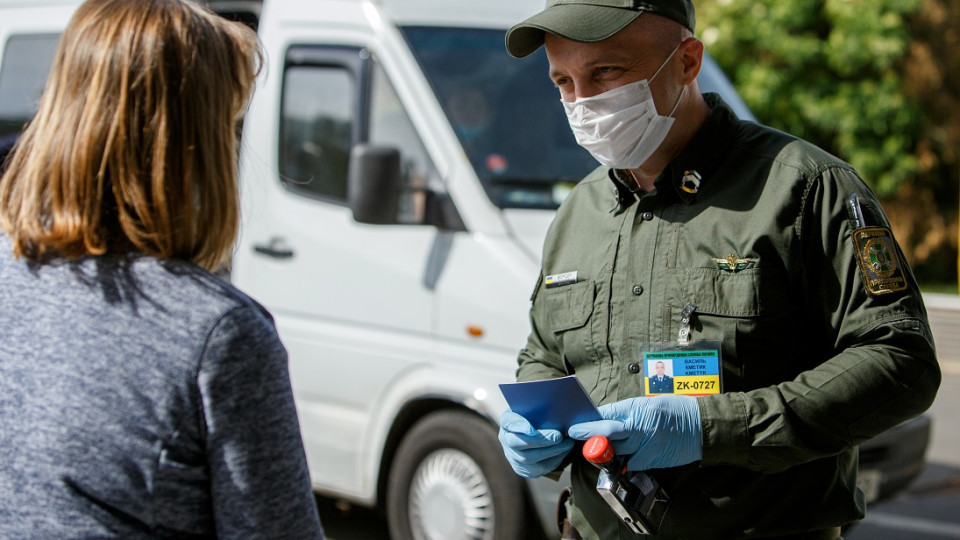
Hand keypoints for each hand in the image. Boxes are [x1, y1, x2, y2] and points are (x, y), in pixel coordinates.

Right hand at [498, 410, 574, 477]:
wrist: (538, 432)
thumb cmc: (539, 416)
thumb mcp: (538, 408)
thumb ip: (543, 407)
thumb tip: (558, 408)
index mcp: (508, 420)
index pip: (509, 422)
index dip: (519, 426)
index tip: (531, 429)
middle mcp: (506, 439)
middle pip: (517, 443)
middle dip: (540, 440)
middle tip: (559, 436)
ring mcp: (513, 456)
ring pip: (528, 459)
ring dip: (551, 452)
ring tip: (567, 444)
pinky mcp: (523, 469)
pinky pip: (537, 469)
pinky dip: (553, 461)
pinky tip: (563, 452)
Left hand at [567, 395, 701, 470]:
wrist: (700, 425)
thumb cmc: (672, 411)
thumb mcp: (646, 404)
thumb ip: (623, 413)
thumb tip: (600, 418)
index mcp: (636, 409)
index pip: (605, 416)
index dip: (588, 424)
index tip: (574, 428)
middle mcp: (639, 427)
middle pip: (607, 436)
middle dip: (591, 438)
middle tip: (577, 437)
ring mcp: (645, 446)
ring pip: (616, 453)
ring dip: (607, 452)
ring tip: (602, 447)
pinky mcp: (650, 461)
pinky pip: (630, 463)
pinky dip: (624, 461)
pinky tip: (626, 455)